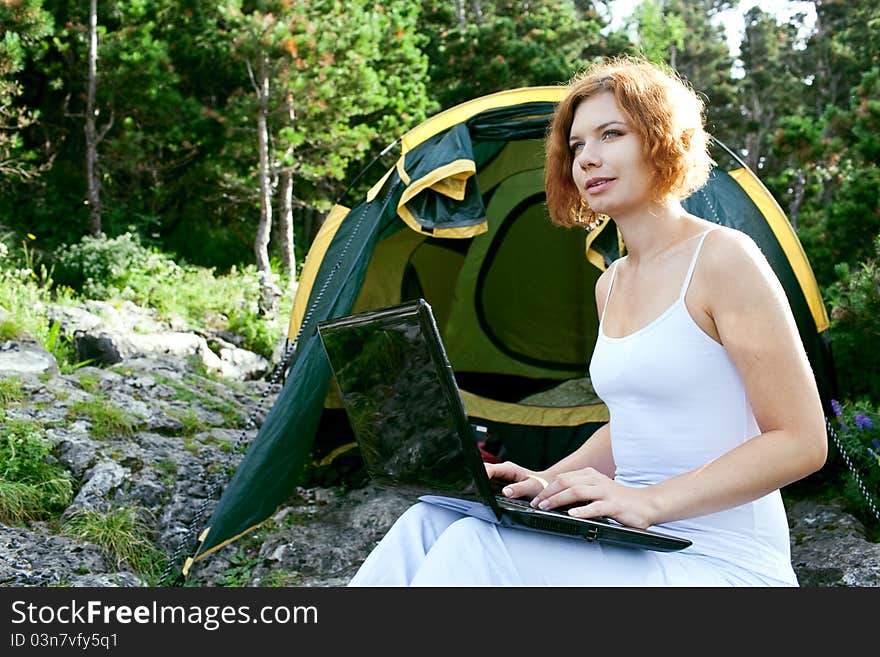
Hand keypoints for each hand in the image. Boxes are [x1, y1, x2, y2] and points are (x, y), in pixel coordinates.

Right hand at [484, 461, 549, 500]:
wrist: (545, 486)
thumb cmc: (540, 485)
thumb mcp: (531, 487)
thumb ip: (518, 489)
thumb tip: (505, 492)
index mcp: (508, 468)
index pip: (491, 468)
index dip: (483, 474)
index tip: (479, 481)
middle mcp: (502, 471)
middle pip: (484, 470)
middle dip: (478, 478)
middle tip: (475, 490)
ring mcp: (499, 477)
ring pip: (484, 477)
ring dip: (480, 484)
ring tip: (478, 493)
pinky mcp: (498, 484)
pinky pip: (487, 484)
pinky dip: (484, 489)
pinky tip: (484, 495)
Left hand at [530, 467, 655, 528]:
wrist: (646, 504)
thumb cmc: (618, 499)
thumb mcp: (597, 490)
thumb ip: (580, 491)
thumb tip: (556, 499)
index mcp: (590, 475)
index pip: (563, 478)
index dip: (547, 488)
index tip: (536, 499)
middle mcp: (596, 480)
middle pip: (566, 482)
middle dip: (548, 493)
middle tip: (536, 504)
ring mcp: (605, 492)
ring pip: (577, 492)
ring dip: (558, 500)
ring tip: (547, 507)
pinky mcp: (613, 505)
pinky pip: (595, 507)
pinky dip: (582, 511)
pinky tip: (572, 515)